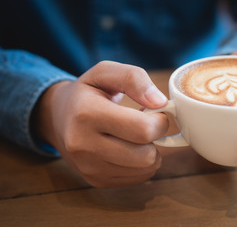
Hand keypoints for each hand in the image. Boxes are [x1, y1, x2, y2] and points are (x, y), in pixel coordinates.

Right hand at [35, 61, 168, 186]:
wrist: (58, 118)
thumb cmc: (86, 92)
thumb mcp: (105, 72)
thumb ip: (134, 79)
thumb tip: (160, 102)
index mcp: (87, 114)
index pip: (142, 129)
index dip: (160, 121)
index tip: (156, 113)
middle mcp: (83, 145)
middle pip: (146, 155)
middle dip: (156, 138)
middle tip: (146, 125)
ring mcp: (89, 167)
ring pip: (145, 170)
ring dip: (150, 152)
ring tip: (135, 136)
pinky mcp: (96, 180)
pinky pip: (138, 178)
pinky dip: (141, 164)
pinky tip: (129, 149)